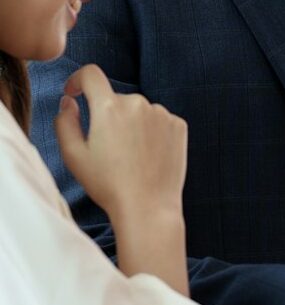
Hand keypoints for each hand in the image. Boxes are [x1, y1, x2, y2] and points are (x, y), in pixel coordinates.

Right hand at [54, 64, 187, 223]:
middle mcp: (137, 103)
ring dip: (134, 126)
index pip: (90, 74)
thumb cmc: (109, 187)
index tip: (76, 93)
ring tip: (134, 159)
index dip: (79, 80)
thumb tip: (70, 101)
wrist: (149, 209)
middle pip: (117, 100)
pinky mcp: (179, 127)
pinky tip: (151, 158)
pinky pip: (161, 122)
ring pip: (140, 112)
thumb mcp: (73, 156)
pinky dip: (154, 134)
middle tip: (111, 152)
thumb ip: (64, 122)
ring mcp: (162, 114)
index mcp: (108, 107)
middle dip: (110, 118)